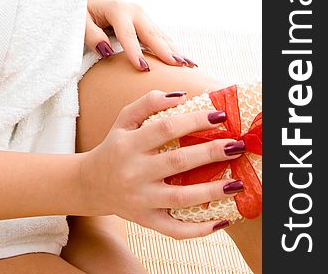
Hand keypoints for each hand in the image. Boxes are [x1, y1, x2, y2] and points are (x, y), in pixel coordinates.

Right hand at [79, 90, 243, 238]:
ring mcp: (140, 199)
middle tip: (236, 146)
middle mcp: (134, 172)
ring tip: (237, 183)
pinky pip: (175, 229)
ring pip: (180, 197)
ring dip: (212, 191)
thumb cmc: (114, 146)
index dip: (194, 121)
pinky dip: (199, 229)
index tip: (219, 116)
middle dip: (211, 153)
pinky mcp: (146, 220)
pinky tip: (222, 220)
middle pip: (177, 162)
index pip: (166, 128)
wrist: (90, 184)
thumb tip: (182, 96)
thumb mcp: (124, 119)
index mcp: (129, 144)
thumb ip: (148, 102)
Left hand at [85, 0, 196, 70]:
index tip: (144, 68)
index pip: (127, 34)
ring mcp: (144, 16)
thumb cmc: (85, 10)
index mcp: (118, 10)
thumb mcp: (80, 21)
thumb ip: (91, 35)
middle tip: (179, 66)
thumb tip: (106, 51)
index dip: (135, 52)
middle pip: (152, 34)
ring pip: (161, 36)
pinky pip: (162, 37)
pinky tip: (185, 60)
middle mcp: (135, 11)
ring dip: (175, 50)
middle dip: (165, 51)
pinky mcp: (148, 22)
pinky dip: (173, 49)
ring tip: (190, 65)